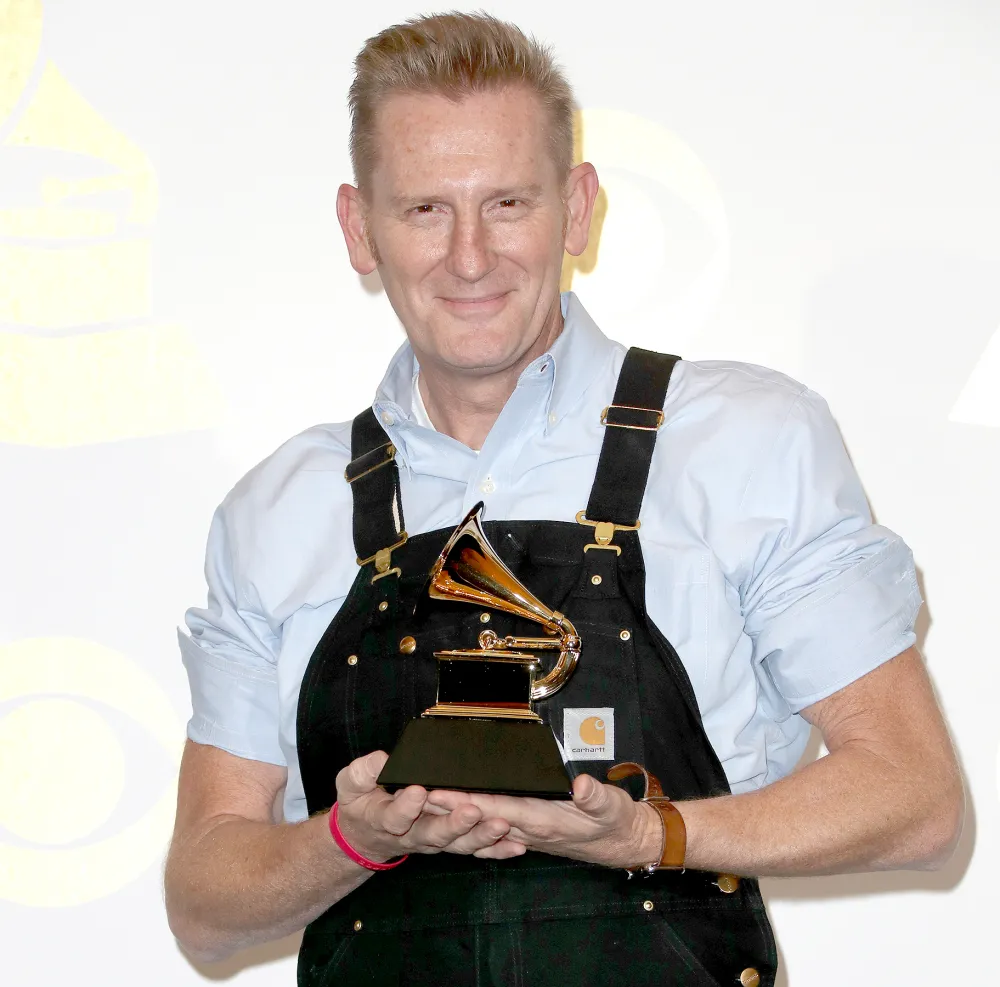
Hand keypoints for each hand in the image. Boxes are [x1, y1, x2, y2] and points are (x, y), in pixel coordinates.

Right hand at [333, 751, 525, 862]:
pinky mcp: (450, 842)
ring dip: (480, 836)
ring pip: (458, 844)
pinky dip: (495, 850)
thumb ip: (362, 773)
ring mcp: (434, 841)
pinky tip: (516, 846)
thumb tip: (381, 761)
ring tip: (501, 826)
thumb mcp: (350, 784)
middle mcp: (412, 835)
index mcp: (385, 820)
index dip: (406, 806)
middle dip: (454, 824)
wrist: (367, 833)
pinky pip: (473, 849)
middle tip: (471, 811)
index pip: (394, 816)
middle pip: (433, 834)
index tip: (418, 791)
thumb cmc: (361, 802)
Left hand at [425, 774, 660, 866]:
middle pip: (477, 816)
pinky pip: (492, 825)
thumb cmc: (615, 821)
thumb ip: (595, 797)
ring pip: (480, 821)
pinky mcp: (529, 829)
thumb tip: (582, 786)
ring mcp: (526, 831)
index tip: (434, 792)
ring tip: (421, 798)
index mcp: (540, 820)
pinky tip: (455, 815)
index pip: (493, 808)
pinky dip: (472, 820)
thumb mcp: (611, 806)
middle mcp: (526, 828)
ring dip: (452, 812)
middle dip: (445, 806)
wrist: (624, 842)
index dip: (463, 801)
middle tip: (411, 792)